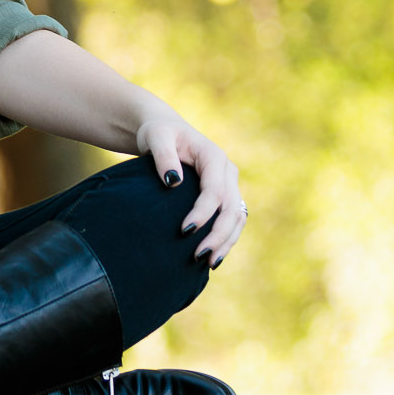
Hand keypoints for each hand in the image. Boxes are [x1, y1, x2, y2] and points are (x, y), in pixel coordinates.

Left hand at [133, 99, 245, 267]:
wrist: (166, 131)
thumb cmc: (159, 133)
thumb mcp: (156, 136)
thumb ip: (163, 156)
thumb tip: (173, 182)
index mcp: (213, 156)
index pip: (214, 190)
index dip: (203, 213)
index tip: (184, 231)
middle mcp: (227, 171)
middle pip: (231, 208)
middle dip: (218, 234)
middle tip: (199, 256)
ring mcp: (229, 184)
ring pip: (237, 217)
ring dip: (226, 241)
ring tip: (210, 263)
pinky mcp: (225, 195)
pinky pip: (232, 219)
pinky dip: (226, 238)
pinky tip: (214, 256)